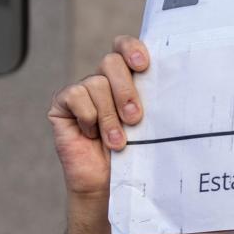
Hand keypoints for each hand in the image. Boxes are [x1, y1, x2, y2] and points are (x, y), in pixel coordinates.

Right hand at [47, 36, 149, 200]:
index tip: (143, 65)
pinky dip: (88, 117)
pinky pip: (76, 96)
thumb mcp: (150, 127)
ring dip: (109, 116)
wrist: (108, 186)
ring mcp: (82, 91)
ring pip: (96, 83)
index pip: (125, 47)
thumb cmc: (134, 156)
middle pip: (111, 62)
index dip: (131, 49)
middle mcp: (104, 80)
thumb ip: (153, 103)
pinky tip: (91, 135)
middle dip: (125, 90)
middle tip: (135, 118)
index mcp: (128, 79)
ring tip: (117, 142)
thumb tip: (170, 86)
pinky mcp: (63, 104)